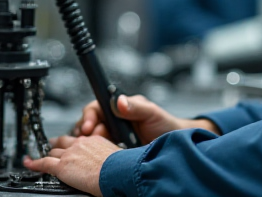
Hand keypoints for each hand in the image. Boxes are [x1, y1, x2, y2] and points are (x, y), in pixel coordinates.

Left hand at [23, 135, 118, 196]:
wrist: (117, 171)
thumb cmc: (122, 167)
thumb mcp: (118, 158)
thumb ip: (110, 159)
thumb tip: (114, 164)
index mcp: (95, 141)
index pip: (80, 140)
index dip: (73, 144)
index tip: (72, 146)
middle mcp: (81, 144)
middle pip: (64, 143)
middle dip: (57, 145)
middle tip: (52, 146)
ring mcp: (70, 155)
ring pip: (54, 153)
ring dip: (47, 155)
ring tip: (41, 157)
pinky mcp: (62, 167)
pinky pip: (43, 164)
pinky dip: (34, 163)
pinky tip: (29, 163)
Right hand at [73, 94, 220, 144]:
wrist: (174, 145)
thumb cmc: (165, 124)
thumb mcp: (151, 113)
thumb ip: (136, 107)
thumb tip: (118, 102)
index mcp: (118, 109)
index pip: (95, 109)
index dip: (88, 117)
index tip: (88, 127)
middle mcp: (112, 122)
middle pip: (88, 125)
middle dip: (86, 134)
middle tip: (92, 141)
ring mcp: (112, 138)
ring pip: (91, 141)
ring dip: (90, 146)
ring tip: (97, 150)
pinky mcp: (113, 152)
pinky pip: (99, 154)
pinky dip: (97, 157)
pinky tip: (102, 159)